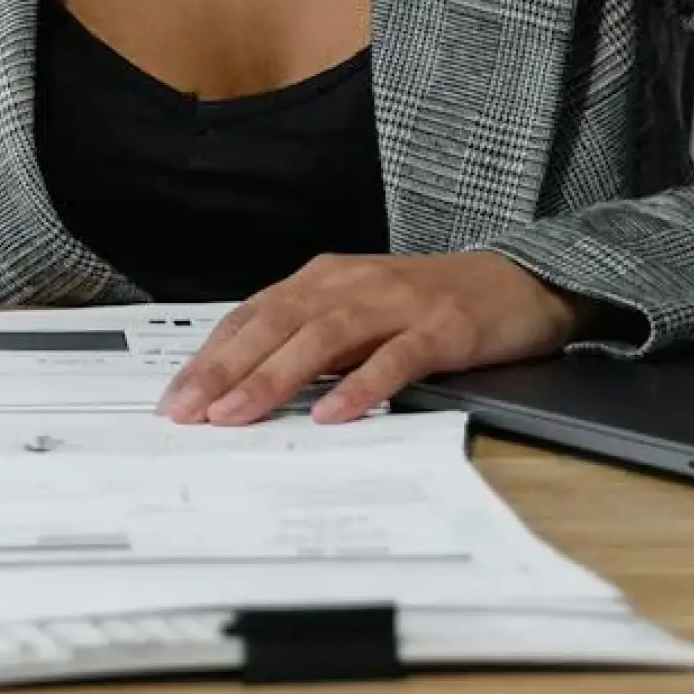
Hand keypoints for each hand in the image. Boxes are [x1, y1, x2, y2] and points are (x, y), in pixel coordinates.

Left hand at [158, 251, 591, 425]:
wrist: (519, 279)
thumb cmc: (430, 303)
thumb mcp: (360, 311)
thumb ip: (312, 339)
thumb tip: (248, 382)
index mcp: (323, 281)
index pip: (252, 317)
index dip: (211, 356)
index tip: (175, 396)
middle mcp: (350, 285)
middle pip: (274, 325)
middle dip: (223, 370)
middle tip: (186, 411)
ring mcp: (396, 305)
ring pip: (320, 339)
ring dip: (273, 378)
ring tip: (236, 414)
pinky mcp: (441, 328)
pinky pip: (394, 358)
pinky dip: (361, 386)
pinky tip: (334, 414)